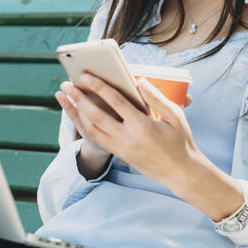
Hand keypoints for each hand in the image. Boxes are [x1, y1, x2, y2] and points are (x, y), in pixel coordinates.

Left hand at [57, 73, 193, 188]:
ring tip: (67, 97)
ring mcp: (121, 149)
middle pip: (97, 116)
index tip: (85, 75)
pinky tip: (78, 114)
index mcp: (143, 126)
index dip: (99, 87)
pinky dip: (84, 125)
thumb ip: (156, 98)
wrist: (180, 172)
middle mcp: (128, 138)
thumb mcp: (175, 116)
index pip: (116, 102)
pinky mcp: (119, 155)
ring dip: (77, 112)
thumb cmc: (180, 141)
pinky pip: (96, 139)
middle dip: (79, 99)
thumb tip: (140, 81)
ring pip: (92, 129)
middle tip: (66, 84)